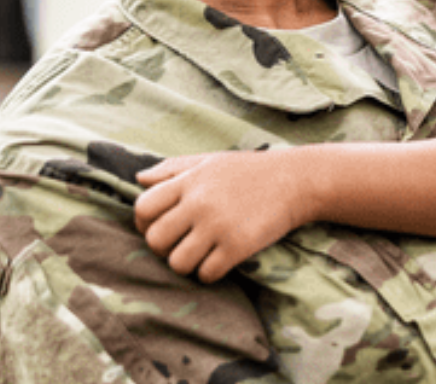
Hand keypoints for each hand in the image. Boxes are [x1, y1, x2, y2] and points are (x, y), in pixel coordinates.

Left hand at [134, 151, 309, 282]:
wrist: (297, 181)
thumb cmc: (250, 171)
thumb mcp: (210, 161)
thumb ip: (173, 169)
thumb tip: (139, 178)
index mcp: (189, 181)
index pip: (143, 207)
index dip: (144, 222)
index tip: (161, 226)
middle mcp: (199, 203)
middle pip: (155, 239)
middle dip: (163, 248)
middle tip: (180, 245)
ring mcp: (218, 226)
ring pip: (177, 263)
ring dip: (186, 264)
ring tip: (200, 256)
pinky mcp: (238, 246)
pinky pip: (206, 274)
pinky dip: (209, 273)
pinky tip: (220, 261)